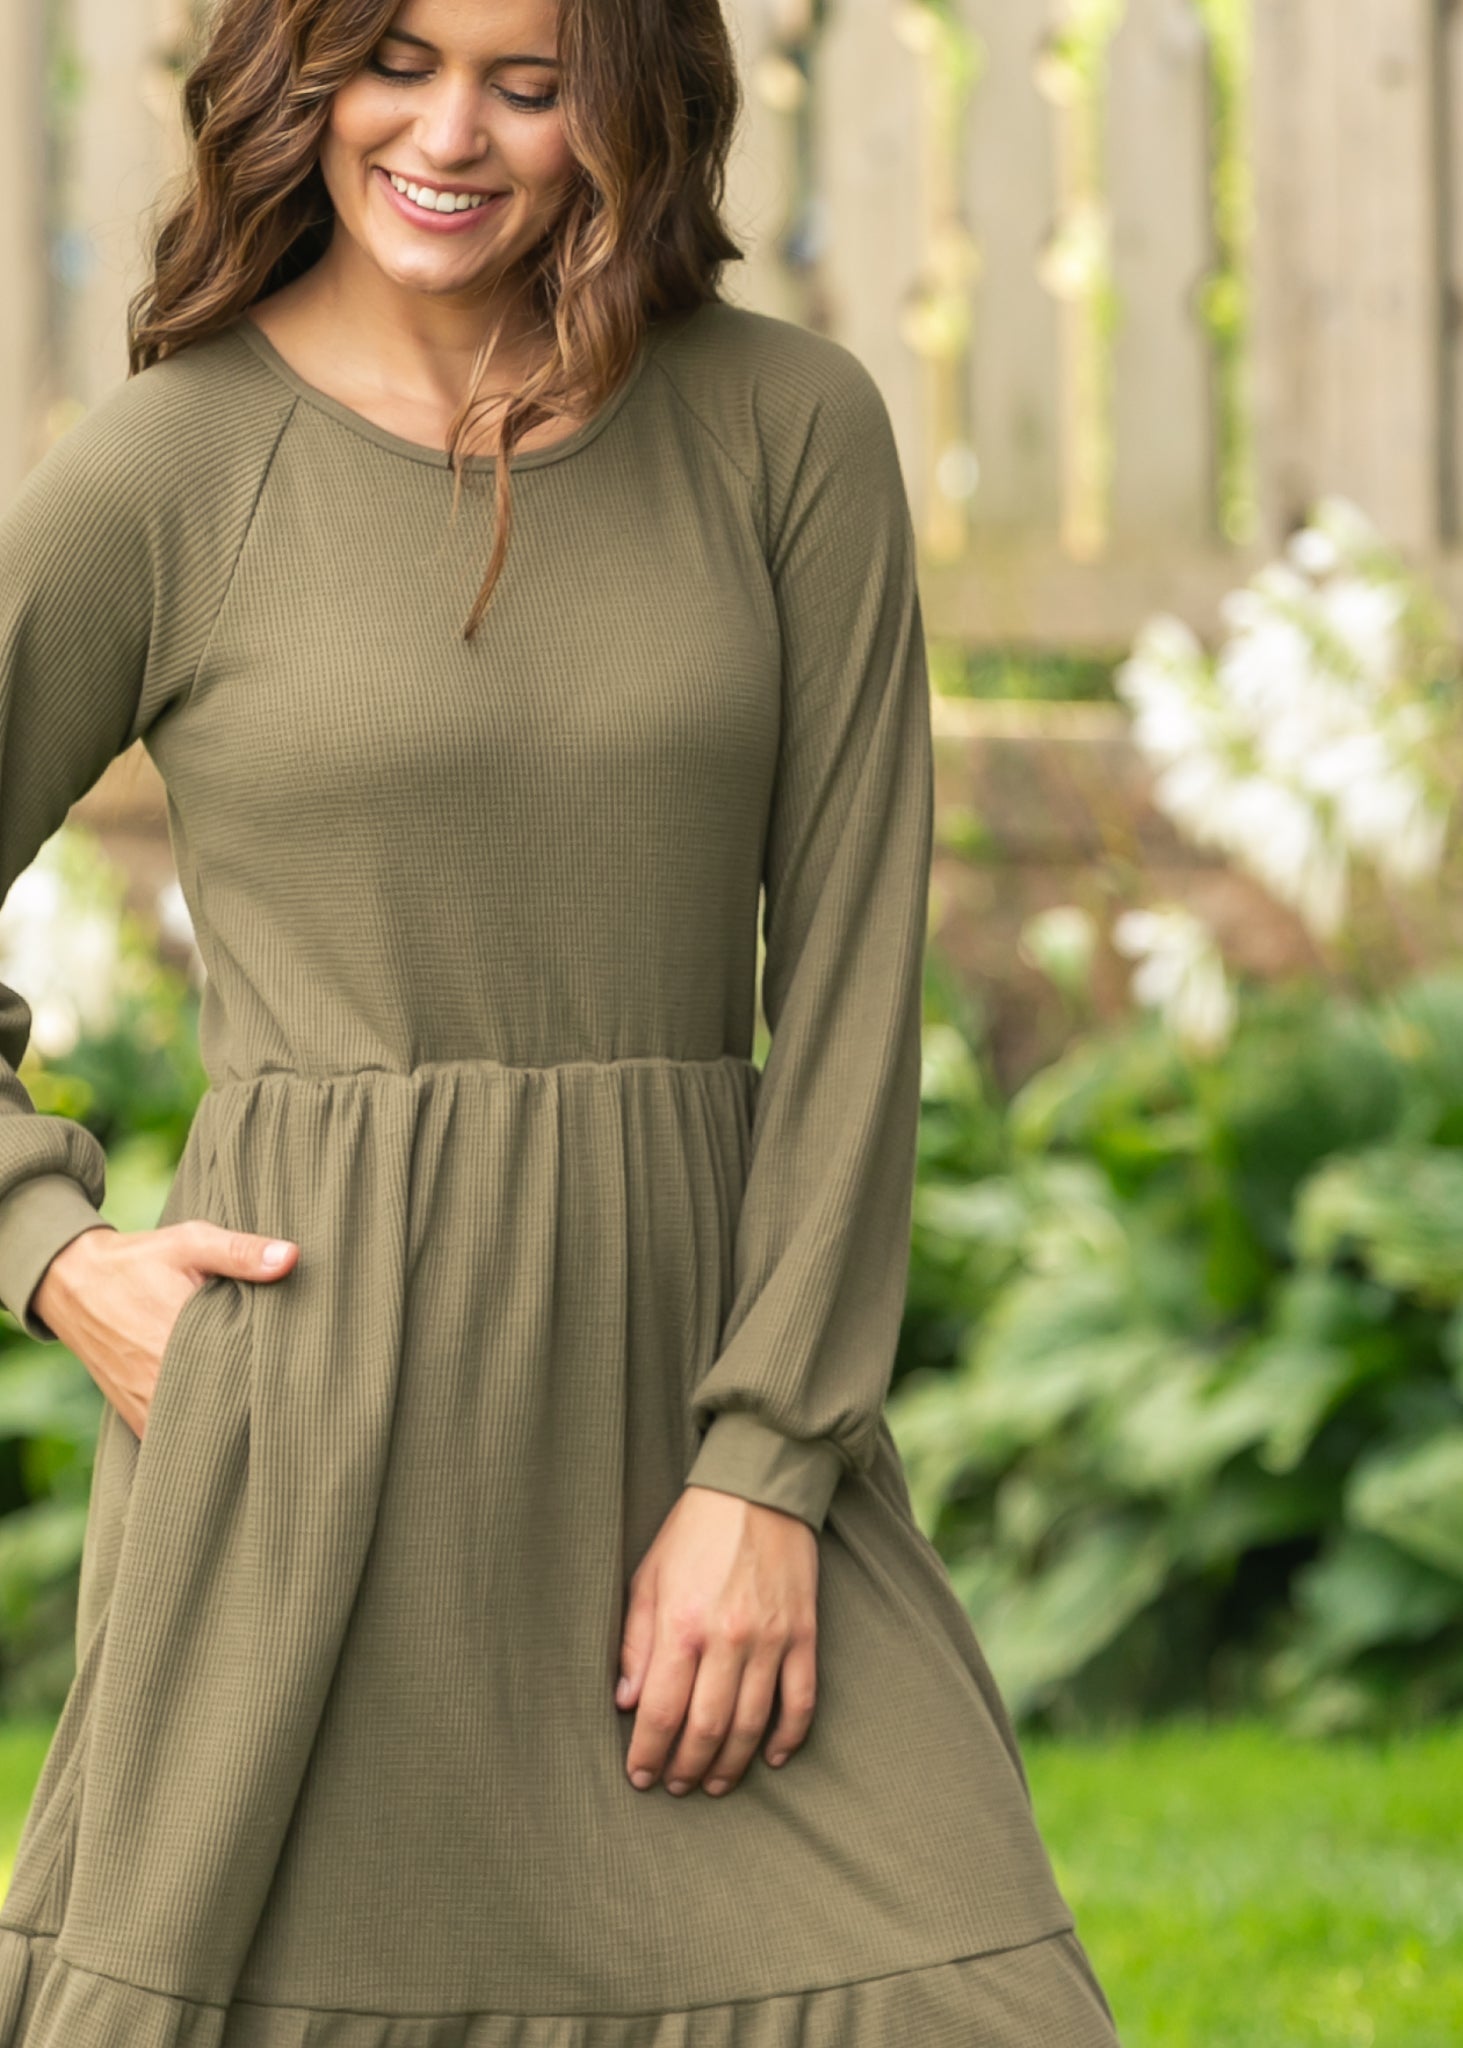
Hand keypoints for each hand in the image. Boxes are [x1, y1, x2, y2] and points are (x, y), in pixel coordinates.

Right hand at [31, 1221, 299, 1439]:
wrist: (74, 1284)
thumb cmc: (139, 1261)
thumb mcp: (190, 1243)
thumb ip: (240, 1252)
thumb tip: (292, 1257)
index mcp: (183, 1336)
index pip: (245, 1371)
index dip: (276, 1374)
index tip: (301, 1368)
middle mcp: (164, 1379)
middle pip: (229, 1407)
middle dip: (258, 1400)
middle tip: (291, 1390)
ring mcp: (148, 1404)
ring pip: (203, 1430)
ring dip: (229, 1420)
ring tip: (262, 1406)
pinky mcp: (137, 1416)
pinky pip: (175, 1440)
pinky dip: (200, 1433)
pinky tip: (225, 1418)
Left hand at [616, 1482, 818, 1797]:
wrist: (759, 1488)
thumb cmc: (694, 1532)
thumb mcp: (648, 1578)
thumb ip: (635, 1643)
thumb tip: (627, 1702)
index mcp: (682, 1623)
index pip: (661, 1712)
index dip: (647, 1754)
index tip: (640, 1776)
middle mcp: (728, 1637)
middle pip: (706, 1729)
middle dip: (686, 1768)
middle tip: (675, 1787)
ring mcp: (772, 1639)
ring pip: (752, 1724)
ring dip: (731, 1764)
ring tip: (714, 1783)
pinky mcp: (804, 1634)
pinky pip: (801, 1700)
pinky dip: (788, 1737)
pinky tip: (772, 1758)